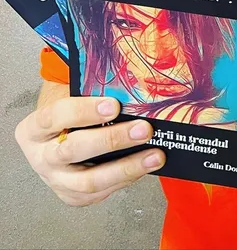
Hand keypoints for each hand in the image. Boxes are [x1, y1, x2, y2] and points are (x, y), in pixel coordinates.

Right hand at [15, 96, 165, 205]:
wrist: (58, 136)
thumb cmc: (71, 113)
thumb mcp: (71, 97)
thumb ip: (92, 92)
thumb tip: (131, 86)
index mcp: (34, 128)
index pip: (55, 116)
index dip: (84, 111)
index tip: (114, 105)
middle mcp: (41, 156)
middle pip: (73, 150)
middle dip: (112, 140)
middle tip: (143, 129)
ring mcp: (56, 180)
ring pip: (88, 181)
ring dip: (126, 167)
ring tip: (154, 155)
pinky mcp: (72, 196)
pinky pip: (101, 192)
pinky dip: (126, 179)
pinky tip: (145, 165)